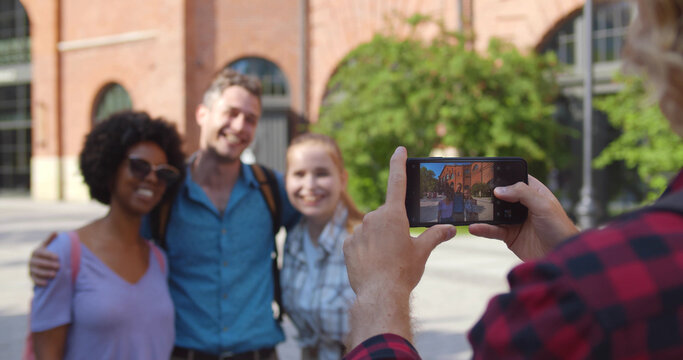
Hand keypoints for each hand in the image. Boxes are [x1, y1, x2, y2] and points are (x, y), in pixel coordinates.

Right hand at [29, 233, 59, 285]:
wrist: (41, 263)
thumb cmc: (47, 253)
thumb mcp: (47, 246)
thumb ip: (50, 240)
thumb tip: (55, 232)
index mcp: (36, 252)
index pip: (41, 253)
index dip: (49, 255)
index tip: (58, 257)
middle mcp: (32, 260)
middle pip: (39, 263)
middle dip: (49, 265)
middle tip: (59, 266)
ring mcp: (31, 269)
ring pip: (37, 272)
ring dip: (45, 273)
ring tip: (55, 274)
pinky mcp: (31, 277)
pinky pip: (34, 280)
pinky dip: (40, 282)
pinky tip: (47, 283)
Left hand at [343, 147, 455, 346]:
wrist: (379, 294)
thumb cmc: (403, 272)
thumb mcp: (422, 252)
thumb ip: (435, 236)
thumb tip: (450, 228)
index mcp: (394, 214)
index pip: (397, 181)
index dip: (398, 163)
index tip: (399, 149)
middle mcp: (373, 217)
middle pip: (386, 214)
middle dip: (393, 226)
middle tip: (400, 248)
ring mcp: (358, 230)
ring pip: (372, 228)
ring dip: (379, 238)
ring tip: (386, 260)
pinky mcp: (347, 243)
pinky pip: (359, 240)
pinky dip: (365, 248)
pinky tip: (372, 263)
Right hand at [469, 175, 578, 260]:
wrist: (561, 257)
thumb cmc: (559, 228)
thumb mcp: (543, 205)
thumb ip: (522, 193)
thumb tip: (498, 189)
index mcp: (534, 193)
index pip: (515, 179)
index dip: (502, 176)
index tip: (484, 173)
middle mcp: (523, 205)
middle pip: (501, 196)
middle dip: (486, 194)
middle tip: (470, 192)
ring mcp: (515, 221)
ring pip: (494, 214)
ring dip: (482, 213)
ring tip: (469, 210)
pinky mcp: (510, 236)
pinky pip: (493, 231)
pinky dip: (483, 229)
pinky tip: (474, 227)